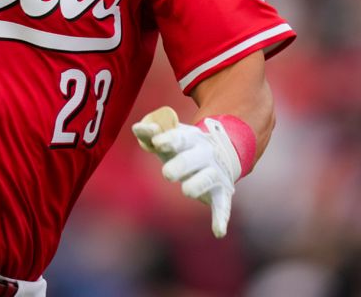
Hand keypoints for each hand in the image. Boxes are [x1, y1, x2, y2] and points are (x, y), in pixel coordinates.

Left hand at [132, 111, 240, 237]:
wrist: (221, 153)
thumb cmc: (183, 148)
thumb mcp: (168, 139)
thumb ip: (150, 135)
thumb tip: (137, 128)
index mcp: (190, 139)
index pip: (179, 138)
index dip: (168, 140)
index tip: (157, 143)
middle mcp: (205, 154)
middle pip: (193, 158)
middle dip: (181, 164)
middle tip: (166, 173)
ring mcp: (215, 173)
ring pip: (208, 178)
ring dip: (197, 185)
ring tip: (186, 191)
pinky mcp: (222, 192)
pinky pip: (223, 205)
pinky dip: (221, 218)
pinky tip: (218, 232)